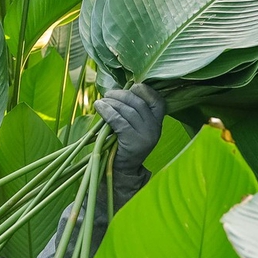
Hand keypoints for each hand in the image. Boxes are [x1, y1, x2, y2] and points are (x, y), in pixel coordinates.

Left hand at [93, 83, 163, 203]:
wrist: (121, 171)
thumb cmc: (123, 144)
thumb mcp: (134, 126)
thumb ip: (132, 110)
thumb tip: (118, 89)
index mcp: (158, 123)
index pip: (157, 101)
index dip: (145, 90)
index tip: (132, 86)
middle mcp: (155, 128)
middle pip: (138, 103)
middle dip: (121, 95)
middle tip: (108, 94)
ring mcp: (146, 136)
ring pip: (127, 111)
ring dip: (112, 102)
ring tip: (101, 101)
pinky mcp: (133, 141)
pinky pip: (118, 120)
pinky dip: (107, 111)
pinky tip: (99, 107)